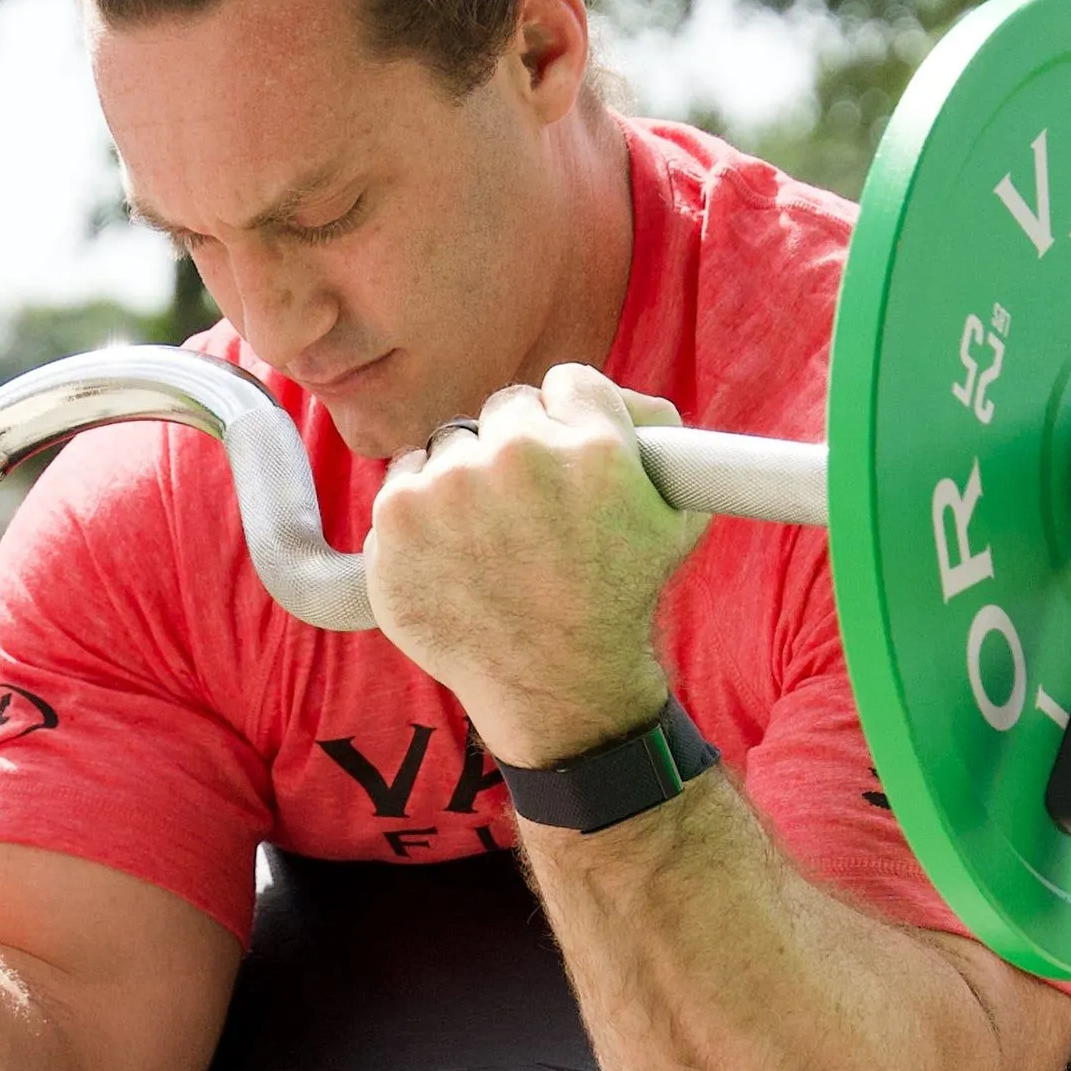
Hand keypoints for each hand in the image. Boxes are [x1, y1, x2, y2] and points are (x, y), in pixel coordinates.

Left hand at [362, 364, 707, 769]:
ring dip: (462, 480)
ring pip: (449, 444)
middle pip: (504, 409)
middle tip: (526, 514)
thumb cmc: (617, 600)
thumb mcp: (675, 515)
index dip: (568, 423)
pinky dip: (419, 513)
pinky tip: (452, 556)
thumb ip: (654, 428)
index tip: (564, 464)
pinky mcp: (395, 518)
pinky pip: (402, 480)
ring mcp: (449, 487)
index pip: (566, 383)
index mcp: (592, 446)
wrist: (557, 686)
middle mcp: (517, 455)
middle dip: (513, 449)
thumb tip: (599, 389)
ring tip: (489, 542)